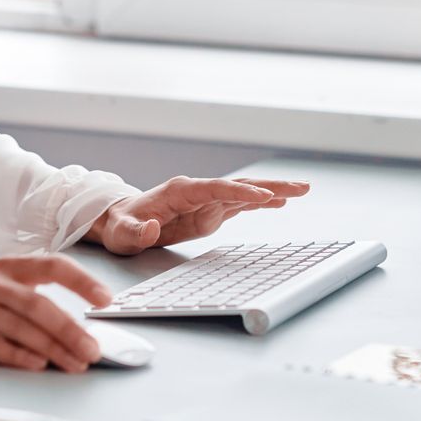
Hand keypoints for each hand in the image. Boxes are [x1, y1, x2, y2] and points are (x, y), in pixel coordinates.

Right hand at [0, 254, 111, 373]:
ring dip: (54, 349)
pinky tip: (38, 366)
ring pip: (22, 328)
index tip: (106, 298)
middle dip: (72, 330)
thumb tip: (68, 322)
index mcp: (5, 266)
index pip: (52, 266)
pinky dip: (19, 356)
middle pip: (40, 306)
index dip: (81, 281)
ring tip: (76, 364)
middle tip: (94, 350)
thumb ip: (25, 292)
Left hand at [86, 176, 310, 254]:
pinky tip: (280, 203)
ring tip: (301, 190)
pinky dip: (259, 203)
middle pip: (238, 186)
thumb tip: (149, 227)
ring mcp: (205, 201)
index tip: (263, 195)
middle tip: (301, 186)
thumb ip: (135, 232)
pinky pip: (239, 206)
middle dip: (269, 186)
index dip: (240, 192)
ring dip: (272, 192)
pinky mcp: (208, 212)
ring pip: (243, 194)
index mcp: (180, 191)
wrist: (118, 220)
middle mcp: (197, 191)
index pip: (216, 188)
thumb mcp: (121, 234)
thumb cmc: (119, 225)